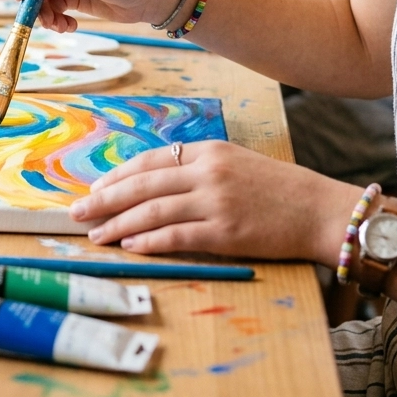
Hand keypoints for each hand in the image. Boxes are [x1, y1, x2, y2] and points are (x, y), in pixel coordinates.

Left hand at [69, 139, 358, 262]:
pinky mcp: (226, 231)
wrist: (320, 210)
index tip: (94, 188)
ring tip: (96, 234)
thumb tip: (154, 183)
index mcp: (208, 151)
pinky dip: (149, 240)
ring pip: (153, 210)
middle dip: (104, 198)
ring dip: (118, 223)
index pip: (149, 161)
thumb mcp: (235, 163)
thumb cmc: (278, 190)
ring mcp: (216, 201)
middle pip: (142, 184)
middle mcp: (207, 171)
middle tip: (76, 211)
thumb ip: (197, 168)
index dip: (117, 175)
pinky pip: (177, 235)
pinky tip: (130, 245)